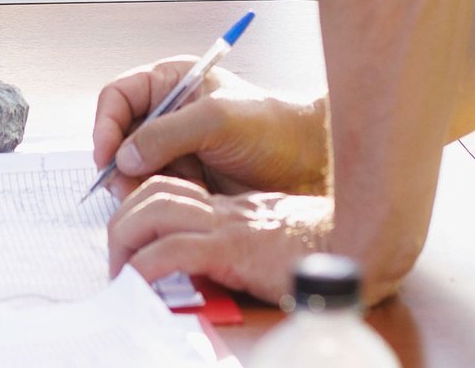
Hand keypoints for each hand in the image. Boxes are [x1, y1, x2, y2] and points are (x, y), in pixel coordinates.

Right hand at [91, 58, 328, 195]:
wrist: (306, 162)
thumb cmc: (270, 127)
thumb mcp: (217, 120)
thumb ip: (168, 133)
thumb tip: (125, 155)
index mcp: (172, 82)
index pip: (119, 97)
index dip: (106, 124)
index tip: (107, 155)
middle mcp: (168, 113)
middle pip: (119, 137)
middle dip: (120, 164)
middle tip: (128, 188)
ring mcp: (175, 147)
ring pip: (133, 168)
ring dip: (138, 186)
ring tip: (158, 198)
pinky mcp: (185, 177)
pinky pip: (154, 189)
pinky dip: (157, 199)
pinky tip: (178, 202)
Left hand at [107, 176, 331, 303]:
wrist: (356, 247)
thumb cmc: (319, 249)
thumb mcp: (270, 240)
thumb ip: (238, 245)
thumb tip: (206, 270)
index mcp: (229, 206)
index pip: (170, 190)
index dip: (140, 208)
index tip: (130, 241)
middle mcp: (222, 209)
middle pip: (153, 193)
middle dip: (122, 222)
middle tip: (117, 259)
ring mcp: (226, 226)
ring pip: (154, 213)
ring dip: (125, 240)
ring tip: (121, 271)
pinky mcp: (233, 250)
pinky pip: (173, 250)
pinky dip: (146, 266)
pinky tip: (139, 283)